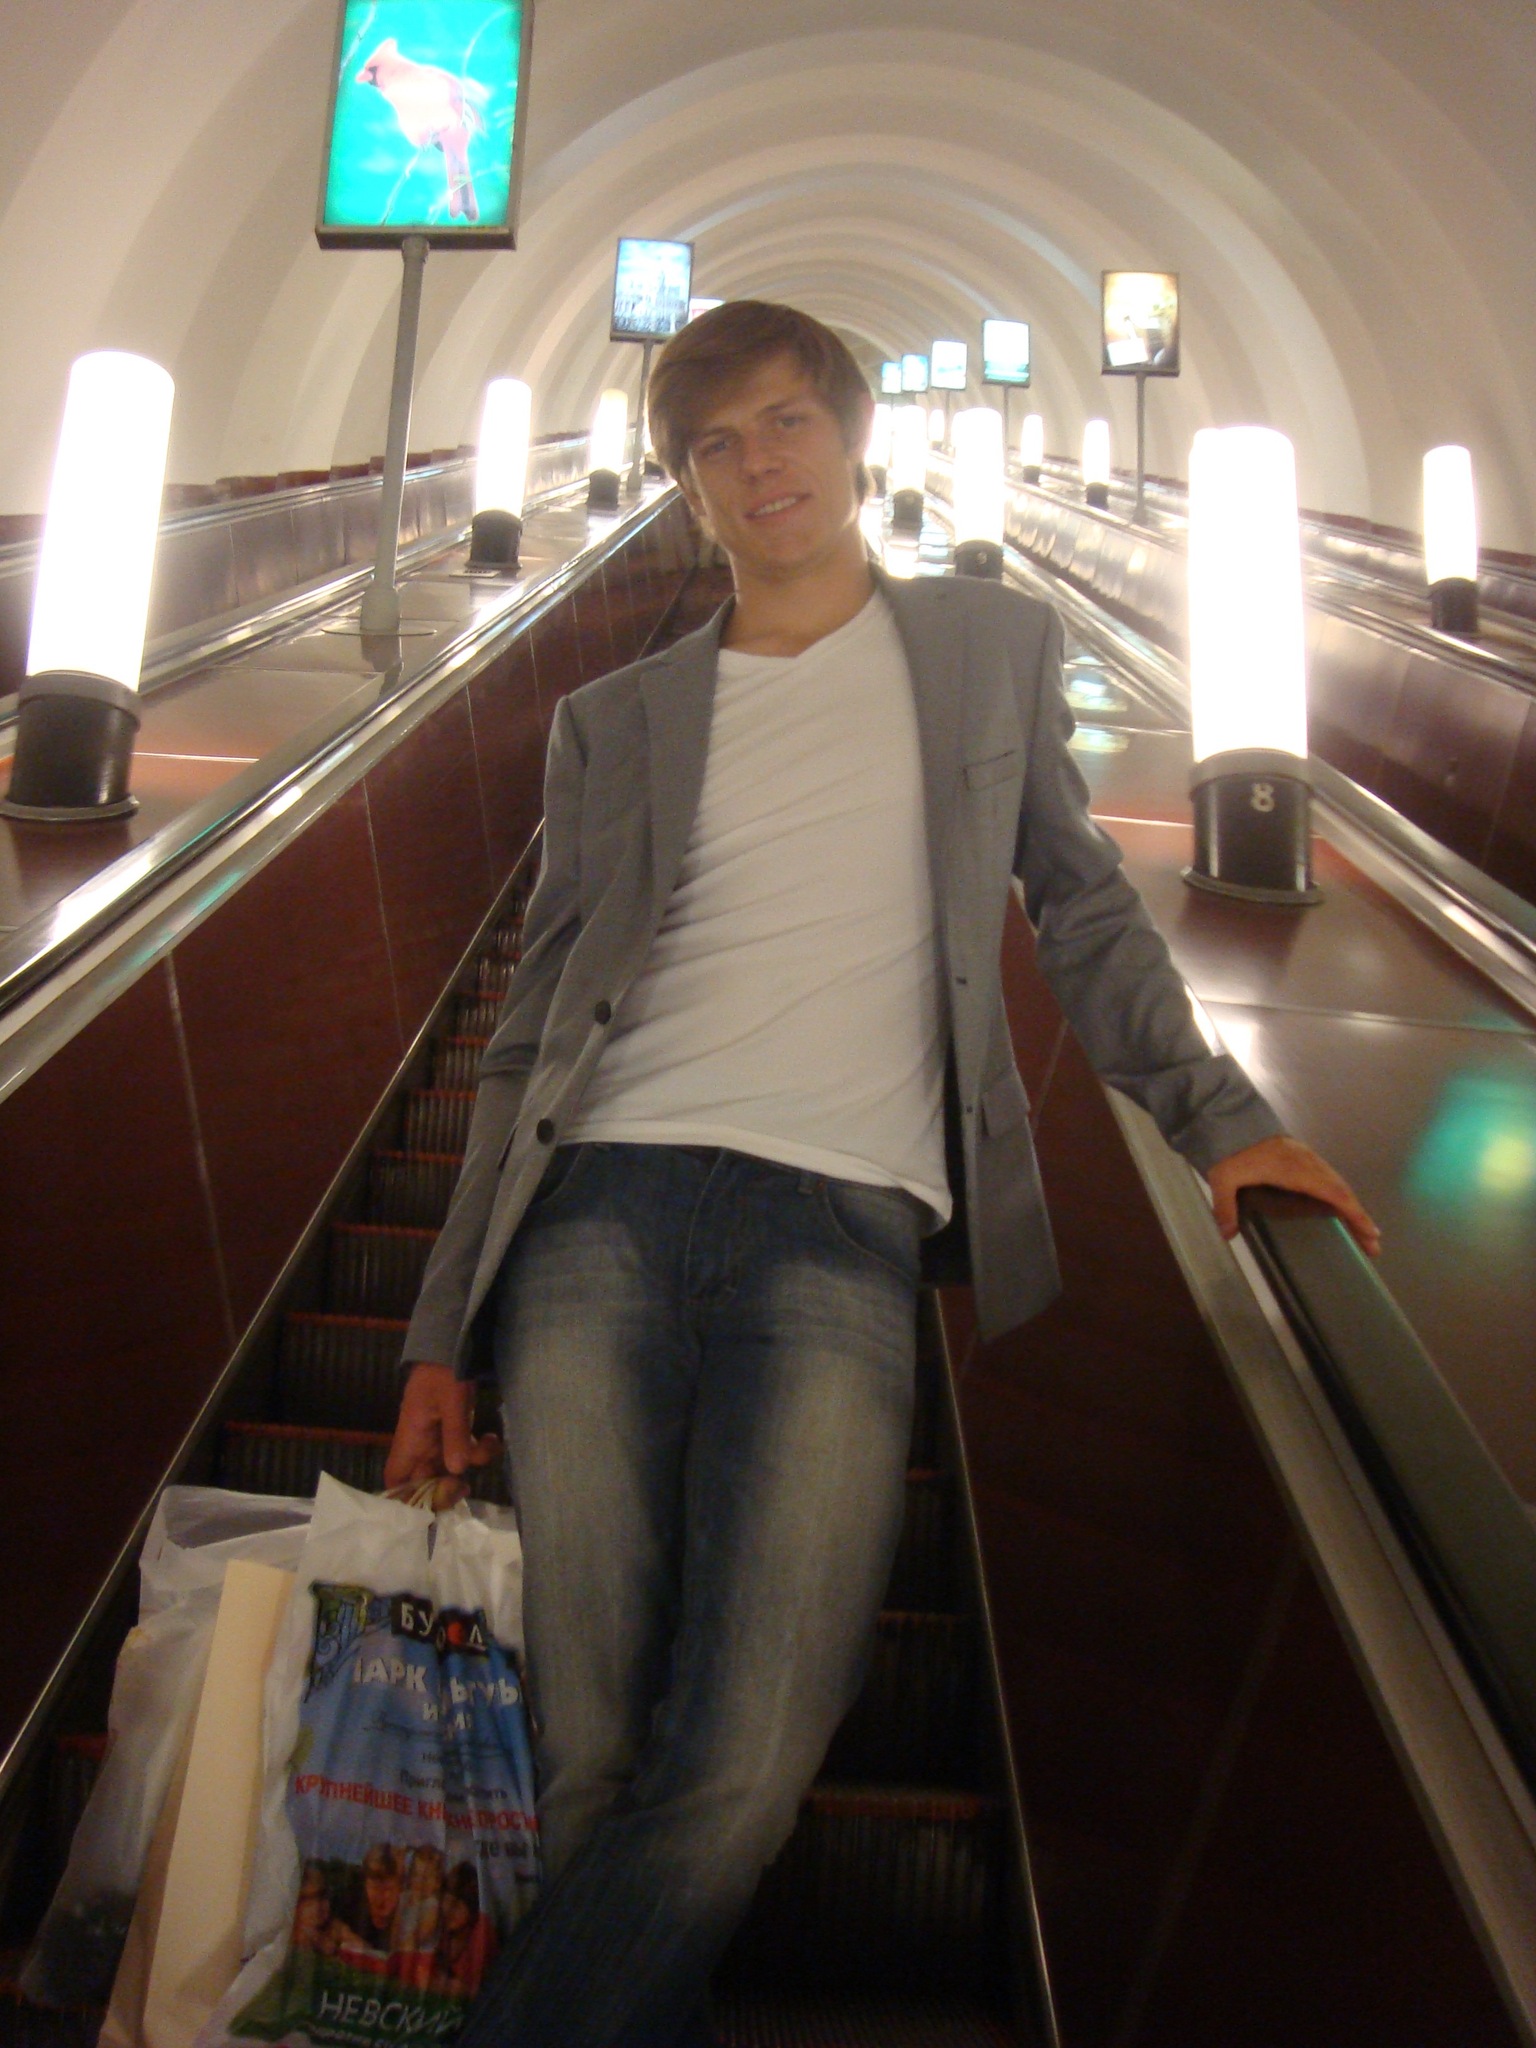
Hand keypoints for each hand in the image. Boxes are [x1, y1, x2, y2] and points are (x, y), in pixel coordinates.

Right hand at [383, 1362, 502, 1506]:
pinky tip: (493, 1437)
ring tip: (490, 1444)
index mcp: (410, 1437)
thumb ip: (455, 1435)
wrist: (453, 1342)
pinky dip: (479, 1449)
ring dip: (473, 1461)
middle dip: (449, 1486)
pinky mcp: (454, 1428)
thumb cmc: (444, 1369)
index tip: (431, 1503)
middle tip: (467, 1485)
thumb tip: (457, 1471)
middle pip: (426, 1480)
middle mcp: (421, 1442)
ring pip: (451, 1466)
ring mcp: (438, 1436)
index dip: (406, 1498)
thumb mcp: (452, 1400)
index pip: (395, 1479)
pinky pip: (464, 1450)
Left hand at [1205, 1135, 1380, 1256]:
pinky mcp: (1303, 1156)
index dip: (1354, 1213)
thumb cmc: (1231, 1149)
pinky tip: (1340, 1208)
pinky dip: (1341, 1196)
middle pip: (1343, 1192)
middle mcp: (1309, 1164)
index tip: (1371, 1232)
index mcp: (1296, 1171)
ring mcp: (1308, 1158)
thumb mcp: (1223, 1177)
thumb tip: (1228, 1236)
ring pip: (1339, 1184)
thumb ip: (1225, 1206)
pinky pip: (1329, 1178)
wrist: (1232, 1117)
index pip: (1334, 1194)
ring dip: (1353, 1208)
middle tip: (1373, 1245)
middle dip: (1360, 1218)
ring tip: (1363, 1232)